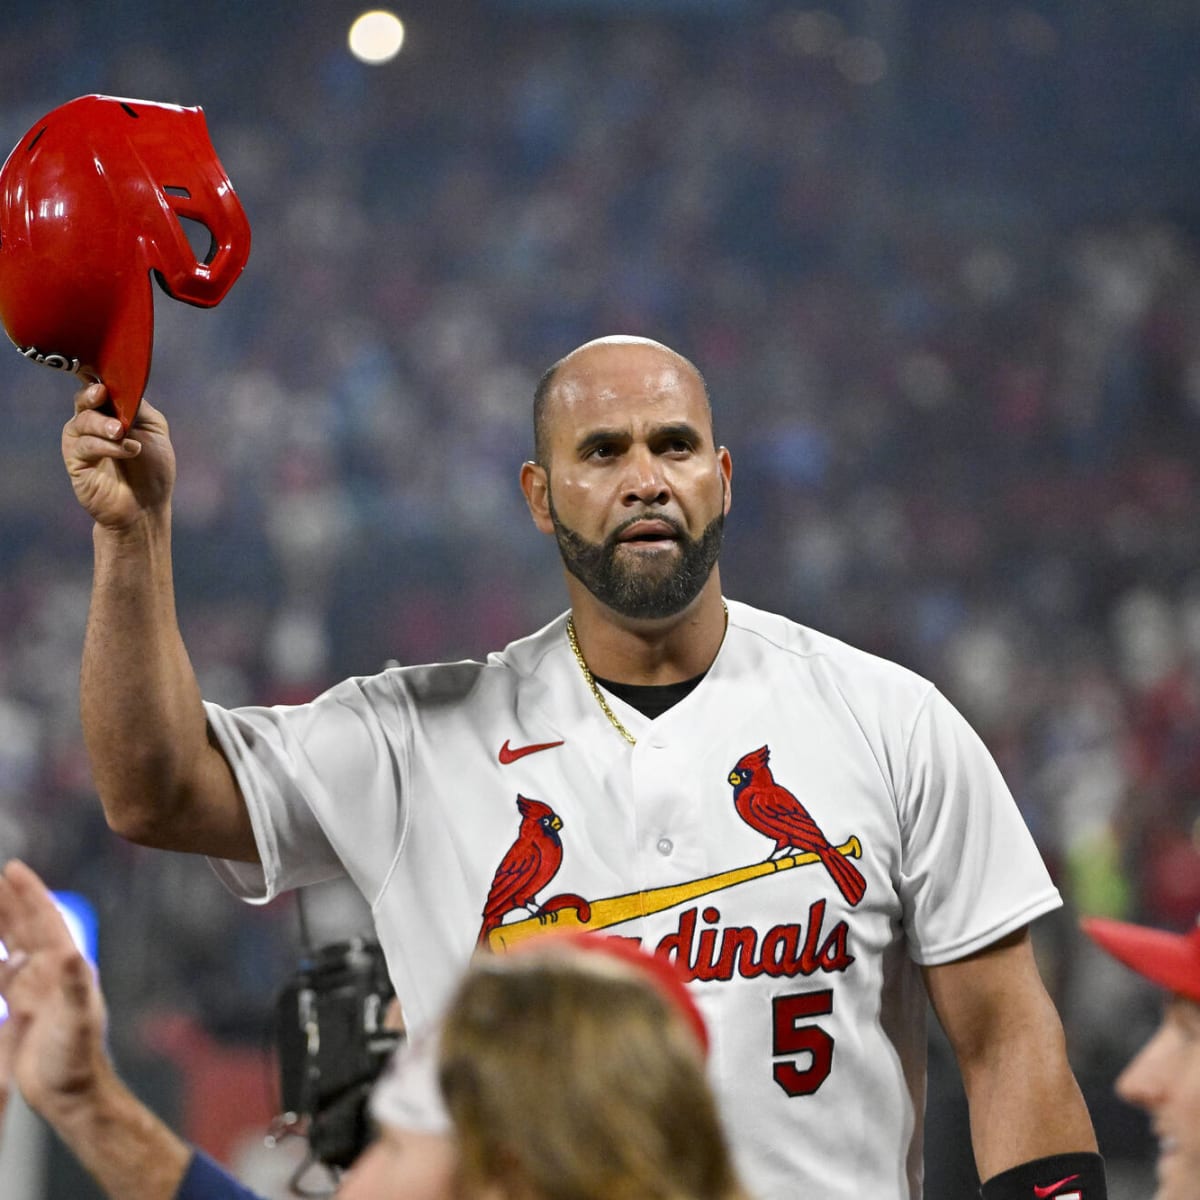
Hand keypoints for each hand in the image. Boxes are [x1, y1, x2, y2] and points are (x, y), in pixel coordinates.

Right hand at [0, 861, 110, 1121]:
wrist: (69, 1092)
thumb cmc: (76, 1057)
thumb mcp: (77, 1020)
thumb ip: (74, 986)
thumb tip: (72, 953)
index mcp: (65, 966)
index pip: (44, 920)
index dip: (30, 893)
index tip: (12, 868)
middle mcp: (52, 971)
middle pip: (27, 926)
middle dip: (9, 900)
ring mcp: (36, 988)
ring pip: (12, 945)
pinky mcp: (20, 1008)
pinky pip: (1, 973)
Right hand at [61, 384, 175, 529]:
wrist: (147, 507)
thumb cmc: (154, 469)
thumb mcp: (154, 431)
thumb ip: (138, 407)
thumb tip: (122, 387)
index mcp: (114, 412)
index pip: (101, 388)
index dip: (101, 380)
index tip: (105, 378)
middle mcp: (94, 423)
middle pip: (85, 399)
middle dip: (94, 396)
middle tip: (104, 397)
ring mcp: (83, 441)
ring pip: (82, 421)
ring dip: (103, 424)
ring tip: (122, 434)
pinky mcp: (76, 461)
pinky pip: (84, 445)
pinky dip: (106, 446)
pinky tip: (127, 451)